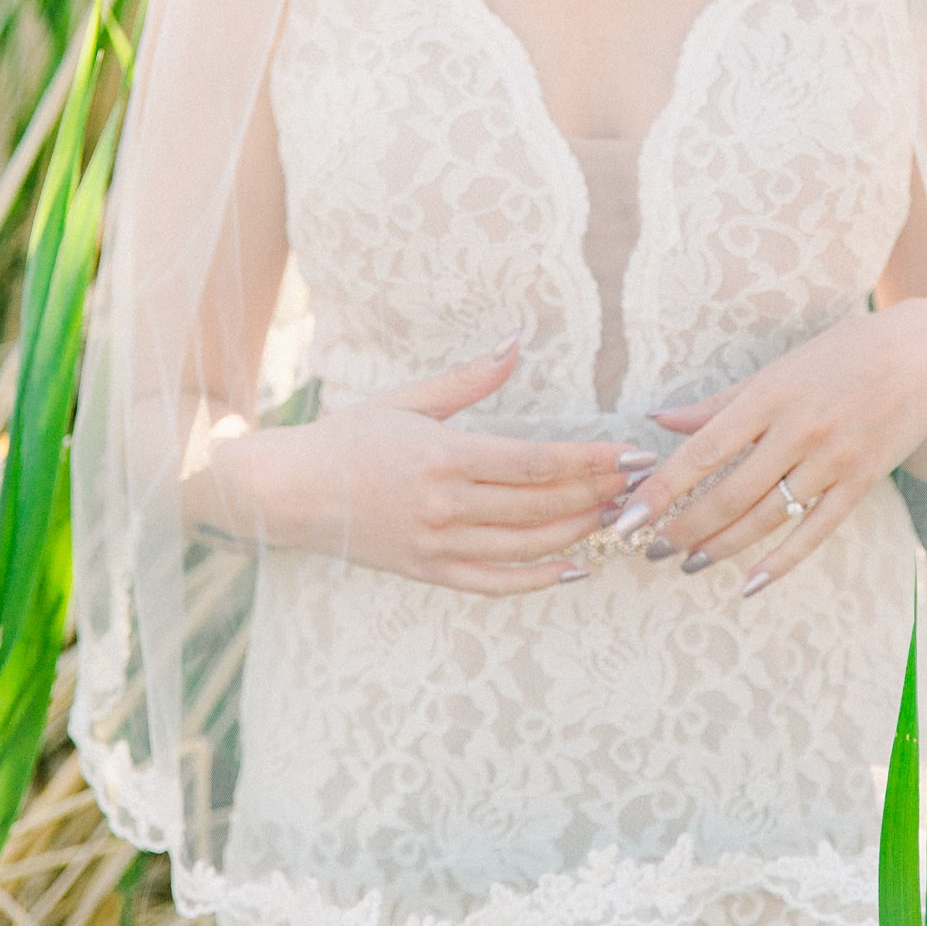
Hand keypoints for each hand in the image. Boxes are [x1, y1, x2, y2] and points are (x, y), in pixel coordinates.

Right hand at [215, 336, 651, 594]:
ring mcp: (436, 546)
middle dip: (597, 495)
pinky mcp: (427, 573)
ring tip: (616, 517)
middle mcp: (444, 507)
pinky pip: (493, 584)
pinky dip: (537, 580)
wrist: (286, 493)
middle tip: (640, 485)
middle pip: (540, 507)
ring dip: (578, 534)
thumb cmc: (346, 438)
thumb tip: (514, 342)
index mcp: (443, 457)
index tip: (629, 456)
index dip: (588, 461)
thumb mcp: (407, 398)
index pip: (534, 463)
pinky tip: (573, 568)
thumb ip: (468, 379)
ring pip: (525, 548)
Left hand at [609, 300, 926, 595]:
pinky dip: (780, 562)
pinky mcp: (861, 483)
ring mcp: (833, 461)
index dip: (662, 488)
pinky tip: (749, 583)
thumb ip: (720, 402)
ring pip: (767, 518)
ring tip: (687, 563)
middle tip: (650, 549)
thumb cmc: (845, 353)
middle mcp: (799, 430)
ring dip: (721, 547)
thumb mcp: (779, 368)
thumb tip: (661, 422)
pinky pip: (815, 532)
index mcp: (771, 395)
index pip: (703, 451)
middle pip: (730, 493)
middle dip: (684, 527)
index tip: (627, 516)